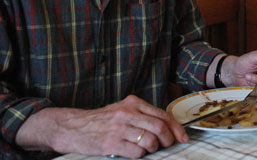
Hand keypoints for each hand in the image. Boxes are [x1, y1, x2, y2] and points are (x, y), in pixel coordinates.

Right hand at [17, 95, 187, 157]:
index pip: (162, 114)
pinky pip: (136, 152)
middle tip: (167, 144)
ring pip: (149, 140)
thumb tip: (166, 126)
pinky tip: (134, 152)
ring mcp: (119, 128)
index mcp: (132, 103)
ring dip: (153, 148)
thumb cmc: (100, 120)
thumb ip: (142, 115)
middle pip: (159, 127)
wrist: (73, 127)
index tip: (182, 136)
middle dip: (168, 139)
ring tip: (147, 149)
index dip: (176, 127)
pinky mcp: (111, 143)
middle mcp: (127, 114)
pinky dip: (140, 155)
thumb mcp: (122, 110)